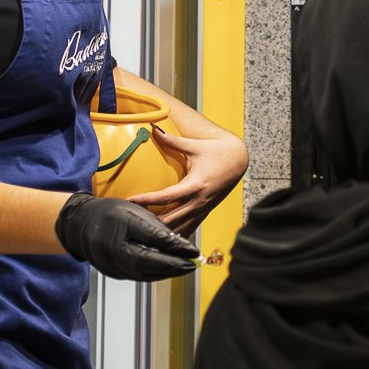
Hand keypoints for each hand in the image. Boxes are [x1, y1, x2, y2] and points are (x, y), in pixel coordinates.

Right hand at [55, 191, 197, 280]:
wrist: (79, 224)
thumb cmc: (107, 214)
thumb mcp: (134, 214)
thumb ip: (156, 230)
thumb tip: (178, 242)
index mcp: (126, 246)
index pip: (160, 252)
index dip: (180, 253)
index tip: (195, 252)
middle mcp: (120, 262)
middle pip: (155, 268)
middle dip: (177, 267)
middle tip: (195, 263)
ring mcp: (116, 269)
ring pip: (148, 274)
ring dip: (168, 272)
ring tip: (185, 267)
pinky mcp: (115, 272)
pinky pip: (139, 274)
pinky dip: (155, 272)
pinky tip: (165, 267)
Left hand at [128, 126, 248, 234]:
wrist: (239, 161)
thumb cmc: (217, 151)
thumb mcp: (195, 146)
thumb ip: (173, 141)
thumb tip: (154, 129)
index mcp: (195, 185)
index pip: (166, 197)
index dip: (146, 200)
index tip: (129, 201)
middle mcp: (198, 200)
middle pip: (170, 218)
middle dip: (149, 222)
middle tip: (129, 221)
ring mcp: (202, 209)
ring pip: (179, 228)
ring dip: (161, 231)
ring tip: (141, 233)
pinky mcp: (205, 212)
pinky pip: (188, 228)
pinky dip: (175, 234)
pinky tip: (162, 239)